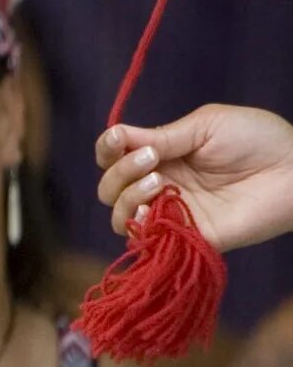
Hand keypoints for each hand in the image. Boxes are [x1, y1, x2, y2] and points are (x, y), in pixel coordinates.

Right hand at [97, 107, 292, 250]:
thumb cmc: (259, 140)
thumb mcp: (205, 126)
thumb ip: (161, 136)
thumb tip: (117, 137)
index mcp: (163, 156)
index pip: (114, 158)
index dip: (107, 150)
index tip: (118, 139)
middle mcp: (161, 186)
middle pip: (110, 188)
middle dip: (119, 172)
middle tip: (151, 160)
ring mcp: (173, 213)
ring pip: (120, 216)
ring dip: (126, 197)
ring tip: (157, 182)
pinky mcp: (189, 237)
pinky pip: (147, 240)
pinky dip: (139, 225)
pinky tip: (153, 208)